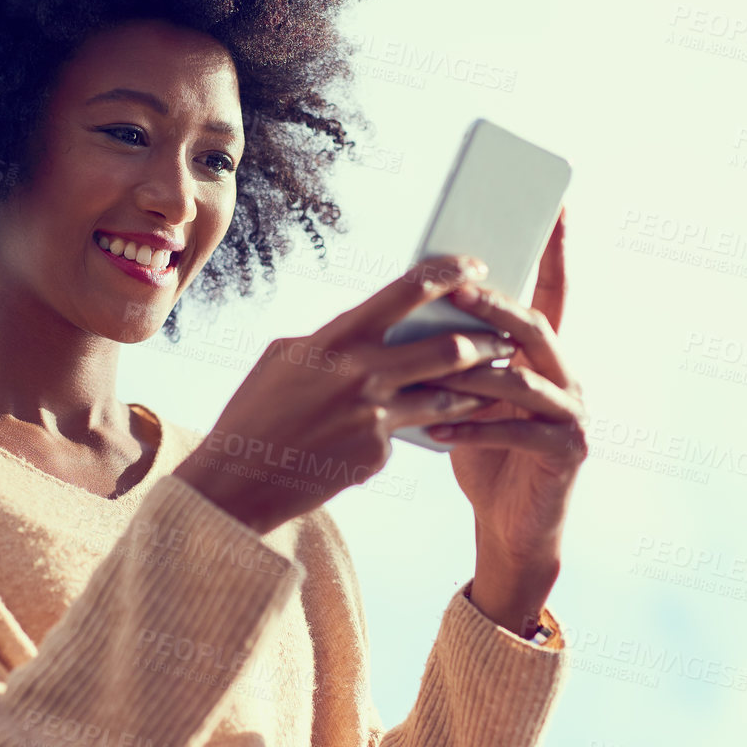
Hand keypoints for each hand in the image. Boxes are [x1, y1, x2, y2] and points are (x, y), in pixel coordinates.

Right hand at [172, 255, 516, 535]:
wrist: (237, 480)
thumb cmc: (257, 410)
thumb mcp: (286, 357)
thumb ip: (334, 338)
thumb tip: (372, 325)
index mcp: (336, 339)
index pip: (406, 292)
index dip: (449, 274)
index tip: (476, 267)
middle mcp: (361, 375)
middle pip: (449, 348)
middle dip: (488, 340)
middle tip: (509, 335)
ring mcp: (374, 418)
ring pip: (446, 396)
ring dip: (476, 388)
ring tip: (495, 381)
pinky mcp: (377, 455)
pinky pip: (409, 432)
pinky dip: (414, 428)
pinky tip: (420, 429)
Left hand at [416, 208, 586, 627]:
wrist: (511, 529)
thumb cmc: (483, 454)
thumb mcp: (468, 395)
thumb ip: (457, 354)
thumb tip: (412, 305)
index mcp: (547, 356)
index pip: (553, 291)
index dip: (556, 249)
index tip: (556, 205)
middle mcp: (569, 376)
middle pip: (536, 326)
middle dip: (495, 306)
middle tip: (459, 287)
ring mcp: (574, 414)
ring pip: (525, 378)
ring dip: (477, 369)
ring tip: (436, 360)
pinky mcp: (567, 452)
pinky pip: (515, 430)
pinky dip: (473, 426)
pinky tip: (436, 428)